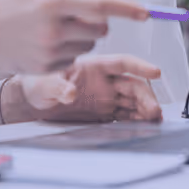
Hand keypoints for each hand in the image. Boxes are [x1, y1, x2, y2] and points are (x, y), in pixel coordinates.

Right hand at [0, 0, 148, 73]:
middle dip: (98, 21)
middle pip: (100, 29)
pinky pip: (73, 59)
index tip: (147, 13)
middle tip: (78, 13)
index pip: (102, 6)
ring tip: (54, 26)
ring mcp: (49, 51)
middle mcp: (54, 27)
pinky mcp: (44, 68)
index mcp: (53, 0)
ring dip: (83, 36)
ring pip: (89, 46)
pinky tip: (44, 41)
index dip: (128, 9)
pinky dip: (68, 51)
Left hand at [17, 54, 162, 122]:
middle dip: (146, 97)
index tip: (155, 72)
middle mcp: (104, 81)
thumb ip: (58, 87)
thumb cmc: (37, 83)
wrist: (32, 102)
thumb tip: (70, 93)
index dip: (140, 66)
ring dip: (144, 110)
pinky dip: (135, 120)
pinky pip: (124, 116)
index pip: (122, 62)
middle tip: (154, 110)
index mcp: (94, 66)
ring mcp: (105, 97)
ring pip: (132, 102)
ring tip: (154, 120)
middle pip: (132, 85)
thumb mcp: (44, 83)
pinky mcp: (103, 113)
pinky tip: (143, 126)